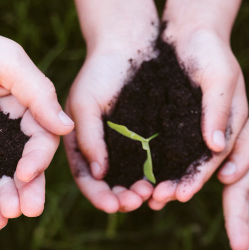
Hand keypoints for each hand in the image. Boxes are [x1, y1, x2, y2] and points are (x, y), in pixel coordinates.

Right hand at [64, 28, 159, 212]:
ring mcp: (128, 147)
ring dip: (141, 192)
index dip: (99, 196)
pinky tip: (167, 183)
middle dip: (122, 199)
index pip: (87, 180)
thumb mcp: (85, 103)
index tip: (113, 206)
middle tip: (137, 201)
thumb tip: (99, 174)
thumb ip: (88, 138)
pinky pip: (155, 164)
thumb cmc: (100, 71)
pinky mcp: (151, 140)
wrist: (129, 43)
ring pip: (133, 180)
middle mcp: (104, 151)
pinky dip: (159, 177)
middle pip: (111, 186)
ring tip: (152, 194)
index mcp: (81, 145)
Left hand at [146, 23, 247, 210]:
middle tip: (157, 201)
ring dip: (160, 182)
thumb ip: (219, 109)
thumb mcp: (220, 75)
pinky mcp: (171, 124)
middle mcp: (210, 134)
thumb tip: (216, 147)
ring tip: (143, 199)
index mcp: (230, 127)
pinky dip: (147, 164)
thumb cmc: (211, 48)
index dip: (198, 179)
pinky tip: (131, 177)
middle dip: (176, 187)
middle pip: (193, 168)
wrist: (190, 28)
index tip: (181, 195)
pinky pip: (159, 149)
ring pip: (175, 164)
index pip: (214, 160)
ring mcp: (190, 130)